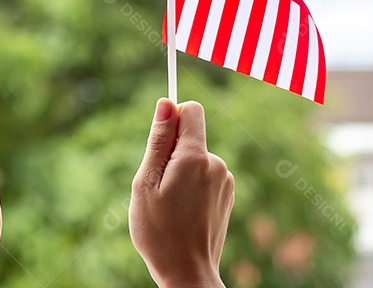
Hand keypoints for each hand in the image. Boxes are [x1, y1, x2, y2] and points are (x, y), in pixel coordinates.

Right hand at [129, 99, 234, 287]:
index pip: (191, 110)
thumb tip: (166, 102)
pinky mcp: (227, 195)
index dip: (172, 118)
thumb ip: (158, 140)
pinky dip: (192, 186)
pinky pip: (205, 175)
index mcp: (195, 158)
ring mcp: (225, 181)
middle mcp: (216, 165)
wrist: (187, 274)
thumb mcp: (146, 182)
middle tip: (158, 187)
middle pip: (192, 136)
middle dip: (172, 152)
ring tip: (171, 204)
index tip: (159, 141)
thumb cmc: (158, 231)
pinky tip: (184, 211)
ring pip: (196, 158)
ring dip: (181, 172)